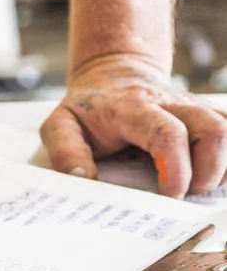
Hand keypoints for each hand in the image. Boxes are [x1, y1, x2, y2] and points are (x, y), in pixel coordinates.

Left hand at [40, 54, 226, 197]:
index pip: (166, 133)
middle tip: (186, 195)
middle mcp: (172, 104)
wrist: (112, 75)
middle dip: (209, 171)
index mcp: (133, 108)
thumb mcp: (60, 125)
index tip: (170, 195)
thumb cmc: (88, 109)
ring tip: (200, 187)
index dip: (176, 168)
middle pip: (214, 130)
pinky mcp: (209, 115)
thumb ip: (66, 152)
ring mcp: (195, 108)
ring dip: (224, 167)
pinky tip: (216, 177)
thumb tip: (82, 180)